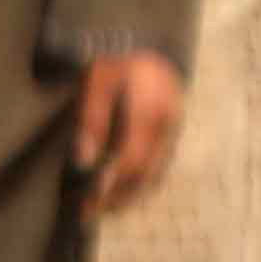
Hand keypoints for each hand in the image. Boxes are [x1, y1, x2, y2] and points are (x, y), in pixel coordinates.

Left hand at [69, 49, 185, 216]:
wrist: (151, 49)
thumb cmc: (118, 66)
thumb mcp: (96, 81)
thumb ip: (91, 118)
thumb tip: (84, 161)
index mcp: (147, 110)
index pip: (130, 158)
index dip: (109, 185)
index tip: (87, 205)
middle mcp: (167, 125)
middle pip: (145, 173)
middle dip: (117, 197)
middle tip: (90, 212)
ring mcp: (175, 130)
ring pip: (156, 173)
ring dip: (130, 195)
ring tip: (105, 206)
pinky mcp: (176, 134)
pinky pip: (161, 166)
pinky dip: (143, 183)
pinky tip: (125, 189)